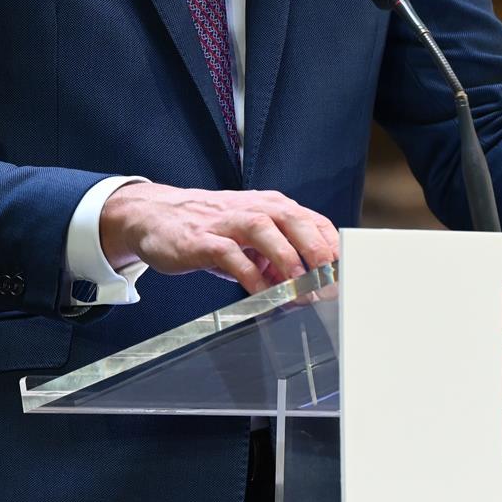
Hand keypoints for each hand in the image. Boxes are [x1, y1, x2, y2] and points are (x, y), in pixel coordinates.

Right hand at [100, 182, 340, 293]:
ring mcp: (227, 221)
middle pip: (294, 221)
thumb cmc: (210, 228)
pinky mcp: (203, 239)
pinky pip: (231, 256)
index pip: (313, 221)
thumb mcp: (249, 240)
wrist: (154, 215)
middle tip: (331, 282)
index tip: (347, 276)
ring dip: (287, 260)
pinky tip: (261, 295)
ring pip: (265, 231)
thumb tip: (307, 288)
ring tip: (301, 289)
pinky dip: (250, 276)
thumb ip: (278, 259)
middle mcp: (253, 207)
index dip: (333, 248)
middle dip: (317, 251)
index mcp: (271, 206)